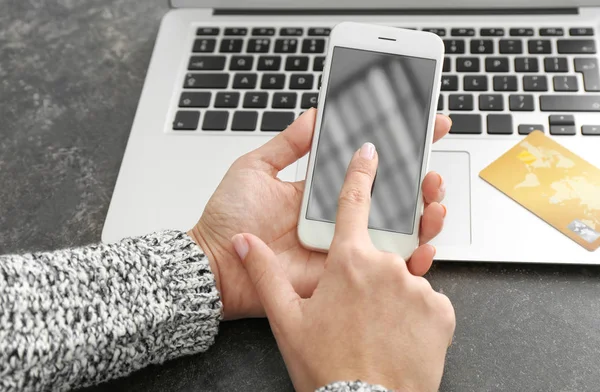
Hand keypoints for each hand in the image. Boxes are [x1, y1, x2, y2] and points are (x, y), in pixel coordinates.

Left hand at [189, 109, 450, 319]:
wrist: (218, 262)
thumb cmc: (230, 217)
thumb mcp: (256, 168)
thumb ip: (288, 143)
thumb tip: (314, 114)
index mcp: (323, 191)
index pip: (367, 166)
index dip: (397, 147)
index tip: (422, 125)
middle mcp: (339, 217)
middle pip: (392, 198)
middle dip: (420, 179)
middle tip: (430, 163)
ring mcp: (344, 244)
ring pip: (398, 230)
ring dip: (425, 212)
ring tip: (433, 195)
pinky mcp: (345, 273)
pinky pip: (386, 268)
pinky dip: (413, 257)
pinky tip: (425, 241)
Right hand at [233, 142, 455, 391]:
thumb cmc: (327, 366)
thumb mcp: (286, 318)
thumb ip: (263, 273)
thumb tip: (242, 243)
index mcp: (349, 262)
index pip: (355, 201)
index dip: (362, 172)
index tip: (372, 152)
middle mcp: (387, 267)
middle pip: (381, 249)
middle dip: (372, 268)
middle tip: (361, 306)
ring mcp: (418, 288)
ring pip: (405, 278)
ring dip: (391, 297)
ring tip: (373, 331)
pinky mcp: (441, 311)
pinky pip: (428, 300)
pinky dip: (414, 313)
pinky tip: (396, 337)